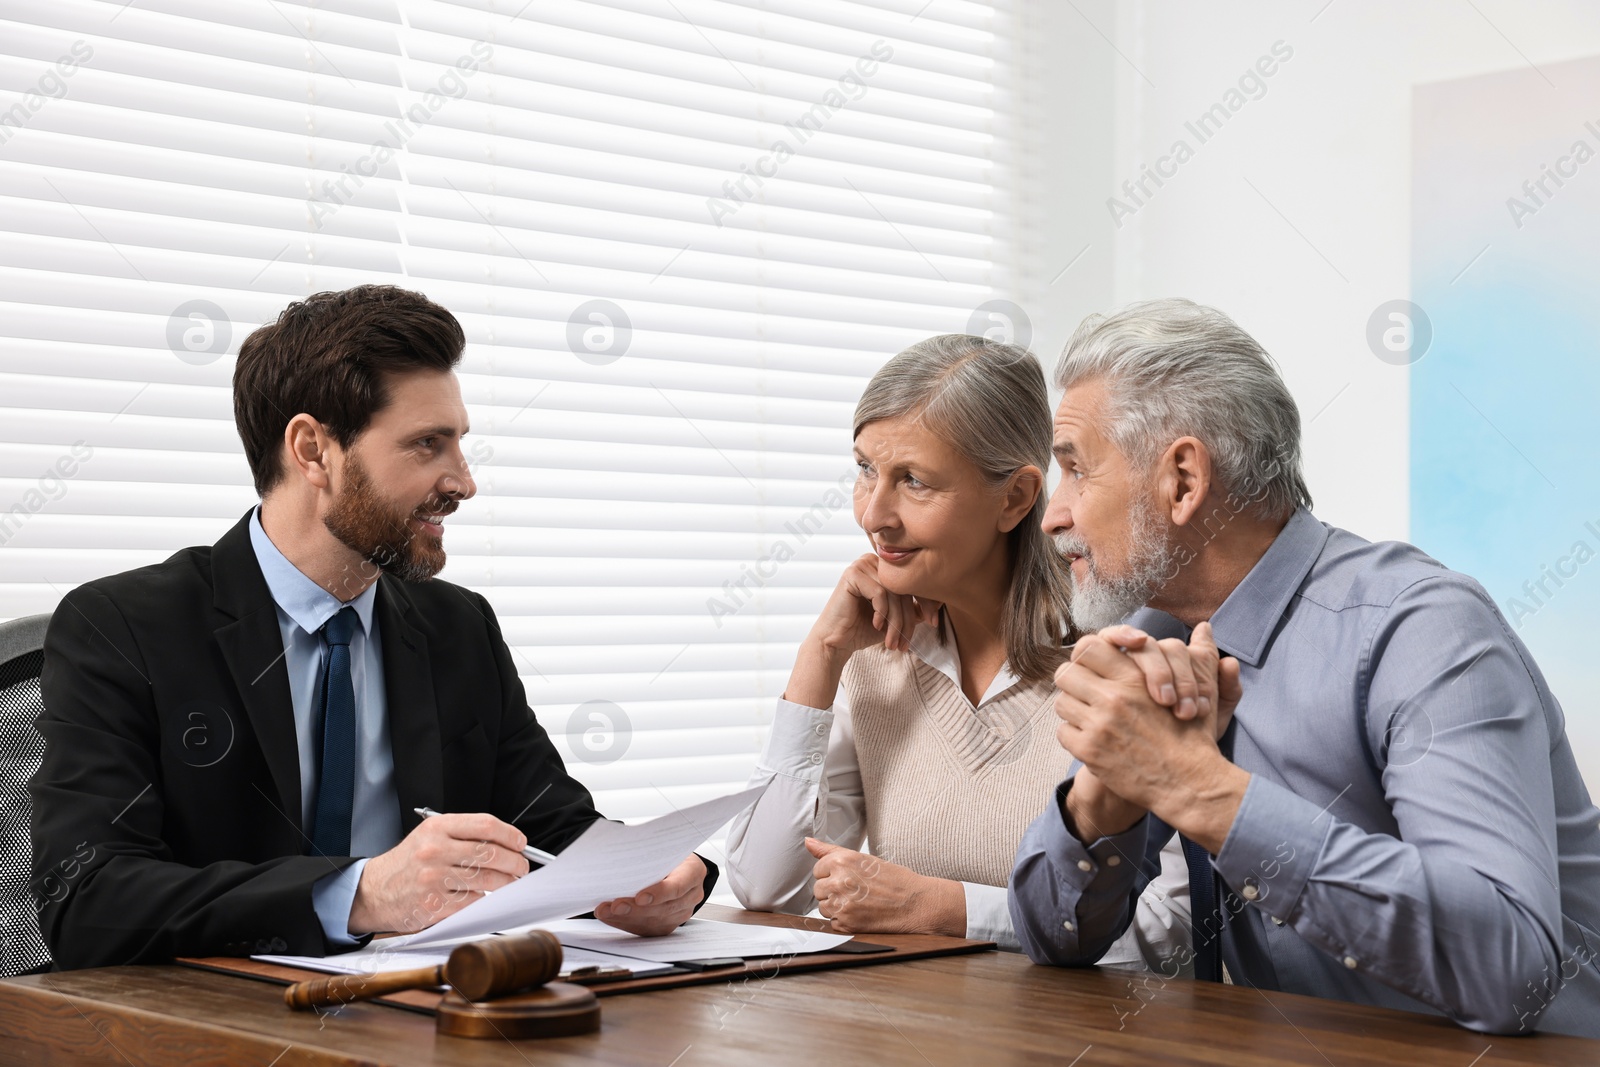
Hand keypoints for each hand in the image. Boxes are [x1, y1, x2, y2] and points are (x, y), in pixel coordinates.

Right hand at [349, 813, 529, 935]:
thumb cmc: (408, 863)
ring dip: (506, 883)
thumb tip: (506, 845)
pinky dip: (485, 900)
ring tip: (510, 883)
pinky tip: (486, 897)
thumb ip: (464, 836)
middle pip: (491, 854)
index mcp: (437, 828)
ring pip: (487, 880)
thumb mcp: (430, 836)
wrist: (373, 891)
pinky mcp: (433, 905)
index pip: (486, 826)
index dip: (510, 835)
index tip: (521, 843)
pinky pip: (473, 902)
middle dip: (515, 862)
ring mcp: (433, 879)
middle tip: (521, 867)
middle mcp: (435, 850)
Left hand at [593, 855, 705, 936]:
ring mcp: (681, 913)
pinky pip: (646, 928)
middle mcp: (691, 896)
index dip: (659, 893)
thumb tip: (621, 861)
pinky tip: (610, 917)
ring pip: (653, 921)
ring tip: (605, 911)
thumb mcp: (664, 848)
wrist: (678, 867)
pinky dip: (625, 923)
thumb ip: (651, 857)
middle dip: (635, 909)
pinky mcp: (668, 925)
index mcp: (693, 872)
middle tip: (614, 906)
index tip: (639, 897)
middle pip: (663, 908)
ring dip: (626, 917)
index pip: (678, 886)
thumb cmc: (668, 855)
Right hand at [784, 554, 940, 708]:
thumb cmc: (864, 629)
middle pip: (904, 588)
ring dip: (896, 621)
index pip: (912, 581)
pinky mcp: (852, 573)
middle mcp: (873, 561)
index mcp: (884, 568)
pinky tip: (876, 625)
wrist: (836, 641)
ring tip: (892, 641)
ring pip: (894, 593)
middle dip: (908, 618)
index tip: (933, 622)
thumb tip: (940, 604)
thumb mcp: (896, 618)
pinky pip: (880, 592)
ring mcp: (861, 564)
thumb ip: (914, 608)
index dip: (926, 602)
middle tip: (906, 641)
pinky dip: (882, 612)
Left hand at [805, 838, 964, 935]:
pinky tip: (861, 914)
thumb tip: (808, 842)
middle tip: (857, 891)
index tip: (850, 877)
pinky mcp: (845, 924)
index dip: (833, 874)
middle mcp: (838, 881)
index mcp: (841, 861)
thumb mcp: (862, 858)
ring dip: (837, 907)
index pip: (818, 869)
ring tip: (860, 902)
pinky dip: (844, 921)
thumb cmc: (893, 879)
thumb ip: (830, 851)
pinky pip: (832, 922)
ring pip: (823, 907)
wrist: (916, 903)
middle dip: (833, 891)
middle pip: (818, 889)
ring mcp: (841, 904)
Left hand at [1052, 624, 1249, 851]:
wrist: (1189, 784)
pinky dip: (1075, 737)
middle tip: (1085, 692)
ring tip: (1092, 718)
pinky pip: (1063, 733)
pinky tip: (1093, 741)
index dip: (1087, 655)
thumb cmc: (1194, 738)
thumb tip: (1204, 627)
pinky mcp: (1090, 752)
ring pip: (1061, 703)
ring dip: (1074, 710)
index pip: (1088, 647)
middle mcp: (1113, 698)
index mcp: (1135, 679)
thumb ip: (1198, 657)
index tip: (1094, 666)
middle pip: (1065, 673)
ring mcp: (1098, 725)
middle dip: (1074, 682)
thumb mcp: (1201, 691)